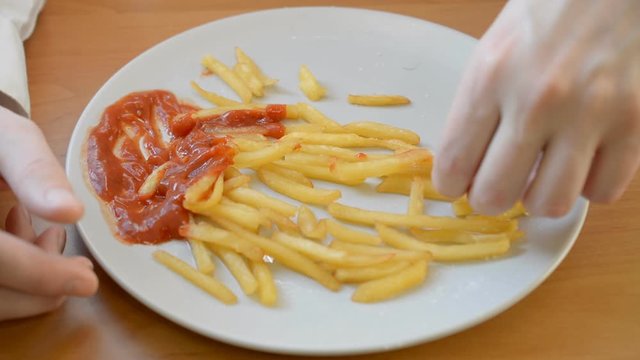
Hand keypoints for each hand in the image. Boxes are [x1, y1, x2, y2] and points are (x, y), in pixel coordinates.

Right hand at [0, 106, 97, 320]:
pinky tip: (24, 244)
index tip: (86, 280)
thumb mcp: (8, 138)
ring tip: (49, 238)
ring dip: (28, 283)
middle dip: (42, 282)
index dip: (38, 274)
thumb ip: (35, 170)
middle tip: (79, 265)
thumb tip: (71, 211)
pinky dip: (14, 280)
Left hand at [432, 0, 639, 216]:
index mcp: (491, 78)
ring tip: (541, 175)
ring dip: (540, 197)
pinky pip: (602, 190)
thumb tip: (464, 168)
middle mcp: (537, 100)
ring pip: (550, 203)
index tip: (459, 185)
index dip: (452, 186)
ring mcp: (589, 113)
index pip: (454, 165)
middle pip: (495, 195)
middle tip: (497, 185)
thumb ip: (476, 110)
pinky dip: (588, 185)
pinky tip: (582, 160)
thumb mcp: (492, 52)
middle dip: (490, 199)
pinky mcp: (634, 122)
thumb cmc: (546, 15)